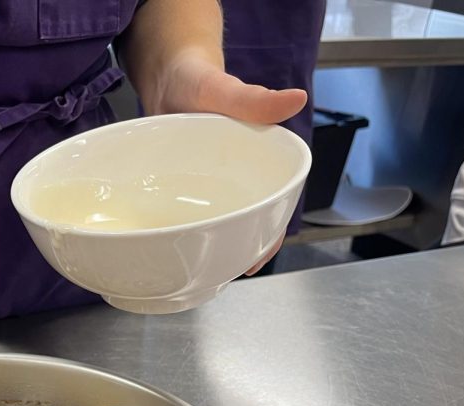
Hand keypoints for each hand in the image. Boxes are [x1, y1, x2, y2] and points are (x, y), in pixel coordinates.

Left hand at [142, 49, 305, 274]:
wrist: (168, 73)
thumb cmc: (200, 79)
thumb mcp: (225, 90)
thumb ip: (254, 99)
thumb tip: (295, 100)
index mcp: (257, 163)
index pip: (273, 207)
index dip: (268, 238)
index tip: (254, 262)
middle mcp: (234, 180)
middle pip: (243, 224)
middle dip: (234, 252)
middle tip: (216, 273)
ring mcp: (207, 186)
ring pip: (213, 223)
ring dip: (207, 247)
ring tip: (193, 270)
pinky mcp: (182, 186)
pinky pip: (186, 213)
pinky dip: (182, 230)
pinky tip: (170, 247)